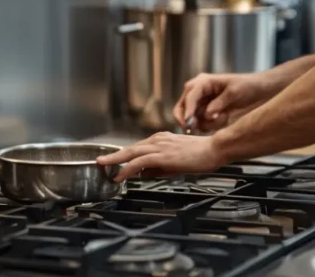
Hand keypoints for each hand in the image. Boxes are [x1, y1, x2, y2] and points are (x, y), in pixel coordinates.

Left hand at [96, 132, 226, 181]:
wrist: (214, 149)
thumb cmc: (201, 154)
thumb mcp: (176, 162)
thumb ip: (159, 167)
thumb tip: (144, 173)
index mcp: (162, 139)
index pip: (138, 147)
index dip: (123, 155)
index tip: (113, 161)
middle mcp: (158, 140)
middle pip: (130, 148)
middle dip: (113, 155)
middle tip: (100, 160)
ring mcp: (159, 146)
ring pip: (131, 153)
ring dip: (115, 160)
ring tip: (103, 166)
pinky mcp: (162, 155)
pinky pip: (139, 162)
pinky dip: (126, 168)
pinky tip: (120, 175)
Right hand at [173, 72, 278, 132]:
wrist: (260, 91)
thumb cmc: (247, 86)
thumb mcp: (234, 93)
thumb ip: (219, 103)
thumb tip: (207, 114)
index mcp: (203, 82)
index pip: (189, 97)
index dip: (187, 110)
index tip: (189, 123)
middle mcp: (198, 91)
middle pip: (181, 108)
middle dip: (188, 120)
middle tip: (193, 129)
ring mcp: (201, 102)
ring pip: (192, 119)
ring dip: (206, 123)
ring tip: (224, 117)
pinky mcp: (207, 112)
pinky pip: (201, 123)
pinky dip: (212, 125)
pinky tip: (225, 117)